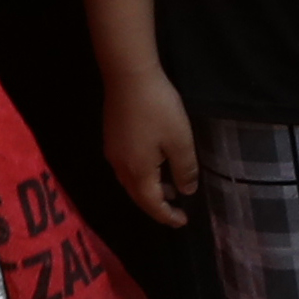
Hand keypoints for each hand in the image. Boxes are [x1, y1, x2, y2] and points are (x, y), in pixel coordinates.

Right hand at [100, 63, 197, 227]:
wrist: (128, 76)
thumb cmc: (158, 109)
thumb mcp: (180, 141)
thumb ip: (184, 169)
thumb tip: (186, 192)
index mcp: (138, 172)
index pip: (152, 204)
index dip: (167, 216)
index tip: (182, 222)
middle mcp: (120, 167)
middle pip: (138, 196)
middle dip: (157, 206)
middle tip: (176, 211)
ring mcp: (113, 152)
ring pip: (131, 182)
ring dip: (150, 190)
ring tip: (170, 190)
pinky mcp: (112, 138)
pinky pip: (127, 168)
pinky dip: (142, 176)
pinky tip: (154, 166)